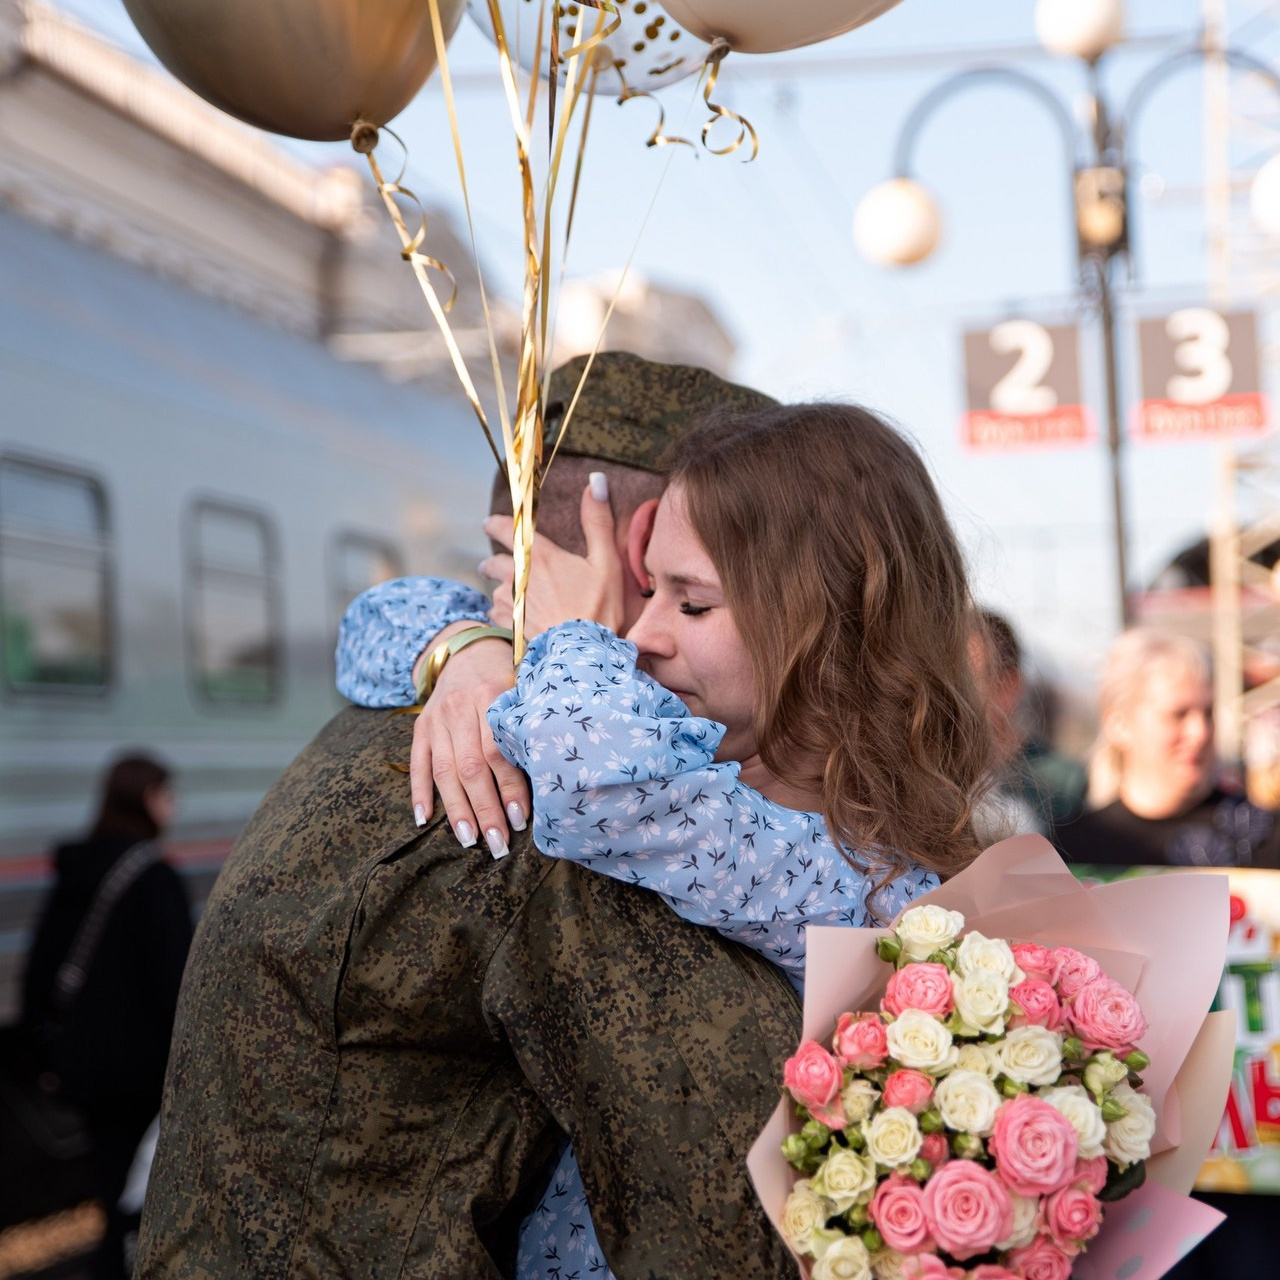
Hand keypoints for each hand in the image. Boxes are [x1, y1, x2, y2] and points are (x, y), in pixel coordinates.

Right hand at [410, 635, 527, 857]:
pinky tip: (423, 819)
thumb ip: (529, 725)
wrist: (468, 650)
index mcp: (492, 697)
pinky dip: (419, 792)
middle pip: (471, 767)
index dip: (510, 788)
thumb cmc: (508, 679)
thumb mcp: (523, 690)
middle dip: (485, 810)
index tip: (523, 820)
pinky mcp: (420, 727)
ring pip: (444, 771)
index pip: (499, 752)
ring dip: (456, 810)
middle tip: (498, 844)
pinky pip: (417, 764)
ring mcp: (436, 719)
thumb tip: (553, 777)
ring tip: (469, 840)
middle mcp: (460, 708)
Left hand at [481, 477, 624, 637]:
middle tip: (492, 564)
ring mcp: (510, 603)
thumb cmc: (599, 608)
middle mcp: (517, 576)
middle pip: (492, 562)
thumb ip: (597, 521)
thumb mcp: (606, 562)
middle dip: (493, 562)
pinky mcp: (508, 627)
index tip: (490, 523)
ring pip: (495, 591)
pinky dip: (503, 614)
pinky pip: (496, 615)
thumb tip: (597, 480)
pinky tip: (513, 620)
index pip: (508, 530)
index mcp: (540, 555)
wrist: (583, 656)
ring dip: (501, 591)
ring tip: (510, 597)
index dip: (496, 524)